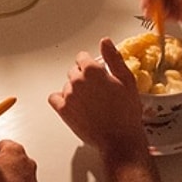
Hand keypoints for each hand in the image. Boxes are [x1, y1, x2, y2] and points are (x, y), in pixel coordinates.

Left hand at [48, 38, 147, 153]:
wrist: (120, 139)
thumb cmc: (126, 112)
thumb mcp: (127, 80)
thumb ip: (113, 58)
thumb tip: (105, 42)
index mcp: (92, 70)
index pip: (82, 57)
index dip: (91, 65)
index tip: (98, 73)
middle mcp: (77, 81)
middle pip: (74, 71)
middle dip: (84, 77)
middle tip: (98, 90)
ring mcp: (69, 96)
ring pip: (67, 85)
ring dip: (76, 90)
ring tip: (91, 102)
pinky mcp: (63, 111)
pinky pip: (54, 98)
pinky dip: (61, 100)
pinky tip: (74, 105)